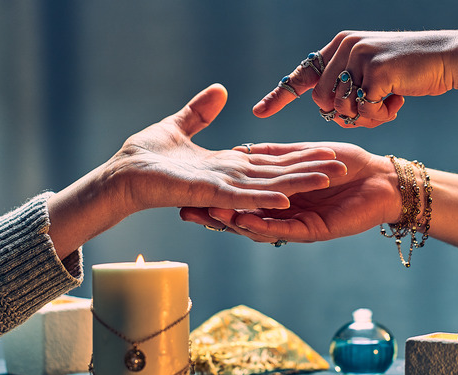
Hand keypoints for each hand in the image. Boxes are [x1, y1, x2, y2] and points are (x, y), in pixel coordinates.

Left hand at [108, 83, 346, 214]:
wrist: (118, 176)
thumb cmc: (143, 156)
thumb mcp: (177, 126)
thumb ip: (199, 112)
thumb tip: (219, 90)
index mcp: (224, 167)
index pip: (268, 161)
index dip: (296, 157)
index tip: (324, 151)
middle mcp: (228, 181)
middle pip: (276, 176)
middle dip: (307, 171)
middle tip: (340, 167)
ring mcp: (219, 190)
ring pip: (266, 188)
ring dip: (295, 185)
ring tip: (325, 179)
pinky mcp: (207, 196)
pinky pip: (238, 200)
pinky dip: (261, 200)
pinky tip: (284, 199)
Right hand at [180, 142, 401, 242]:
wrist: (380, 177)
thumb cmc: (345, 162)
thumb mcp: (300, 152)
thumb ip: (272, 153)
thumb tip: (241, 148)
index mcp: (278, 195)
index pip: (238, 197)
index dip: (212, 195)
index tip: (184, 191)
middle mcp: (282, 212)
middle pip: (240, 216)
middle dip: (212, 215)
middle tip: (183, 211)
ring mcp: (295, 224)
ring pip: (257, 226)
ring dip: (231, 222)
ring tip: (207, 216)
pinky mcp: (311, 231)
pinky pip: (282, 230)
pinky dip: (262, 225)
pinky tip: (243, 221)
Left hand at [252, 30, 457, 128]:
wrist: (448, 58)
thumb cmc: (411, 73)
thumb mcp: (373, 74)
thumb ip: (349, 85)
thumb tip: (330, 109)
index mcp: (340, 46)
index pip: (304, 73)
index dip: (281, 95)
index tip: (258, 112)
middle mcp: (345, 47)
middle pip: (322, 101)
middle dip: (346, 115)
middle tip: (374, 110)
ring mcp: (358, 56)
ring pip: (340, 108)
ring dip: (364, 117)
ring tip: (388, 103)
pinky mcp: (374, 70)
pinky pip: (363, 110)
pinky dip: (380, 115)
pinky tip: (397, 102)